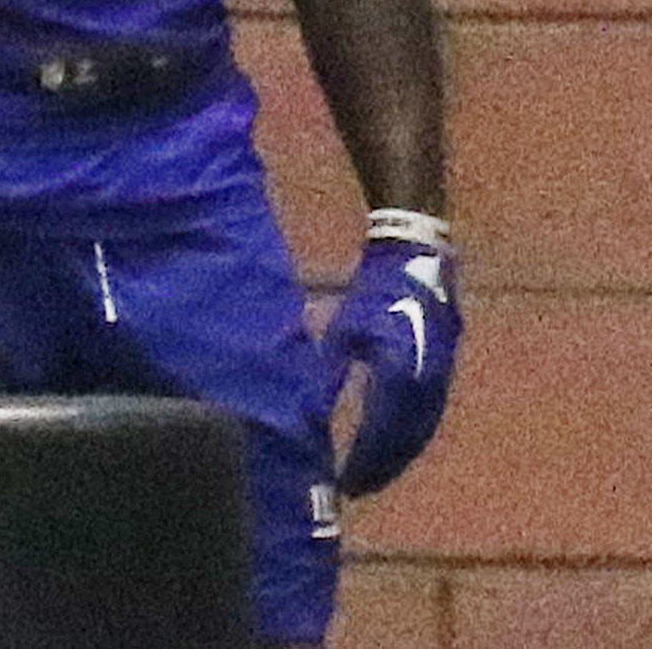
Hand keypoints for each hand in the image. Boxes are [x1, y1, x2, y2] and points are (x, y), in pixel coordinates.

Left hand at [325, 213, 459, 494]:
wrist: (420, 263)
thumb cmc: (376, 294)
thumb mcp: (346, 333)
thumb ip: (333, 374)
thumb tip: (310, 411)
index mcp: (400, 373)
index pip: (381, 431)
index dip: (363, 460)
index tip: (344, 482)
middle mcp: (426, 384)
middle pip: (404, 440)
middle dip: (380, 467)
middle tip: (355, 489)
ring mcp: (440, 380)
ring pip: (419, 433)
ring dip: (396, 458)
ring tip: (371, 477)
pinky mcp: (443, 374)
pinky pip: (426, 417)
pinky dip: (408, 438)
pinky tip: (391, 449)